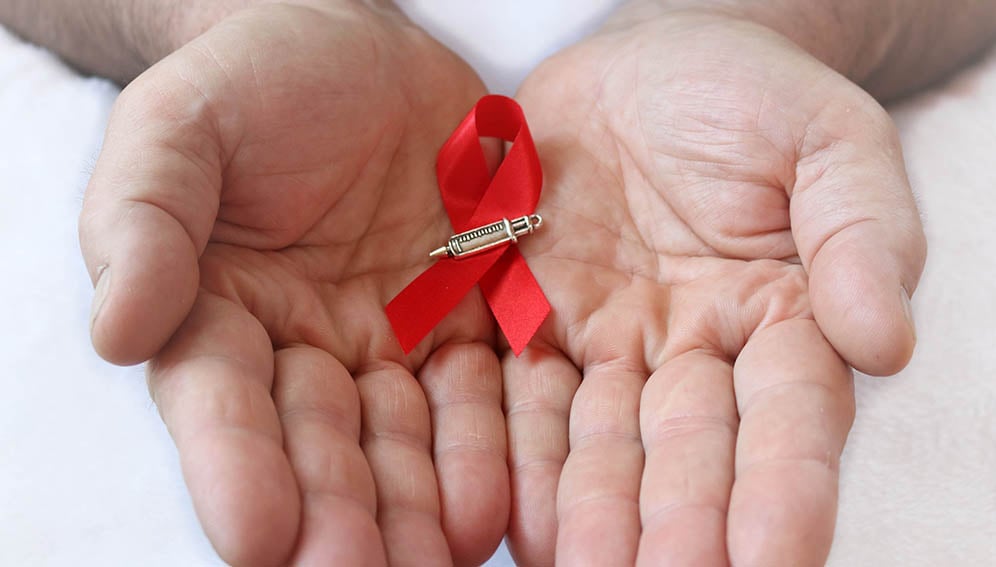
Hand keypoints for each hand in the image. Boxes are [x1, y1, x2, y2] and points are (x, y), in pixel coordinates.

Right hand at [80, 3, 508, 564]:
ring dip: (417, 506)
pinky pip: (486, 389)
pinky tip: (499, 501)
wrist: (359, 51)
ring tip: (437, 560)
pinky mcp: (468, 321)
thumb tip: (117, 329)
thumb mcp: (179, 128)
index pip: (223, 402)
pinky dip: (491, 446)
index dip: (236, 467)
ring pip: (406, 438)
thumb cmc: (254, 81)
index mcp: (222, 312)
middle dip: (338, 515)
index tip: (254, 534)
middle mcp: (308, 348)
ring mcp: (394, 341)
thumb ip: (146, 220)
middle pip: (321, 444)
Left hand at [505, 9, 924, 565]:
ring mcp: (606, 341)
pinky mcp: (529, 319)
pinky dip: (515, 454)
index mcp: (780, 316)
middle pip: (685, 452)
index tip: (772, 562)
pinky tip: (509, 515)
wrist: (640, 64)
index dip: (781, 491)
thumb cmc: (747, 92)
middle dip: (674, 528)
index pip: (789, 418)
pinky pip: (518, 393)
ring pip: (598, 443)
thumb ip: (860, 229)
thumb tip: (887, 340)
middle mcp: (691, 350)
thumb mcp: (825, 138)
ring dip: (589, 514)